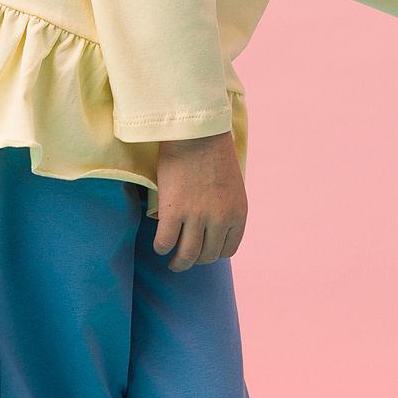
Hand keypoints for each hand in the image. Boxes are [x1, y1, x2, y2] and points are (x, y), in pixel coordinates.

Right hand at [152, 130, 246, 270]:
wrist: (196, 133)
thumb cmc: (213, 154)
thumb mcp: (232, 186)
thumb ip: (226, 209)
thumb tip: (213, 230)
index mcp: (237, 213)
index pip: (228, 250)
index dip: (214, 254)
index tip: (204, 251)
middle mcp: (220, 219)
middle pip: (207, 255)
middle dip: (195, 260)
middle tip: (184, 258)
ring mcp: (196, 217)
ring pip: (186, 256)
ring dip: (178, 263)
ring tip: (171, 262)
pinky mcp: (173, 211)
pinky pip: (165, 242)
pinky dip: (161, 247)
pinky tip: (160, 244)